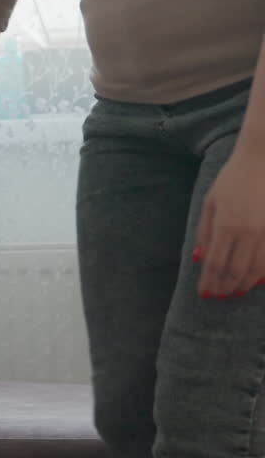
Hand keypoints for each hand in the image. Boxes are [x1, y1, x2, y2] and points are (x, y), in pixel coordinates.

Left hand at [194, 143, 264, 298]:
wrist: (264, 160)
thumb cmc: (233, 180)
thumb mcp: (210, 203)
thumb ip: (204, 232)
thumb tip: (198, 259)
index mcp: (225, 225)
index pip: (215, 264)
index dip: (209, 282)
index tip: (204, 294)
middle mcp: (248, 233)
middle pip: (235, 271)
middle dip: (225, 288)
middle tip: (218, 297)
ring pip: (256, 269)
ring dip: (244, 284)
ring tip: (235, 292)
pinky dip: (263, 273)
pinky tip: (256, 280)